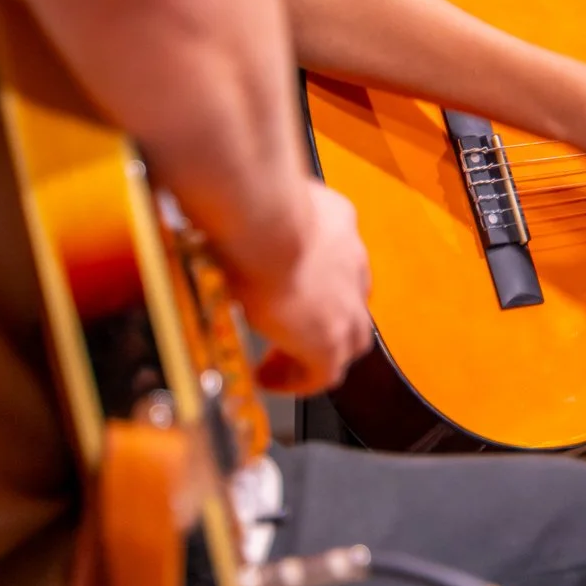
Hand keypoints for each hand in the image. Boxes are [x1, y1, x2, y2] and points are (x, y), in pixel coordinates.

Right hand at [229, 178, 373, 392]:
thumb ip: (259, 214)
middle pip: (353, 301)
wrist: (268, 226)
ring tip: (283, 361)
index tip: (291, 289)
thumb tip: (232, 211)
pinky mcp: (331, 342)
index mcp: (338, 222)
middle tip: (292, 330)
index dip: (318, 281)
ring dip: (318, 350)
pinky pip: (324, 374)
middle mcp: (353, 262)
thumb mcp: (266, 206)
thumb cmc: (256, 209)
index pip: (340, 258)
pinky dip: (300, 379)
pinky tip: (272, 379)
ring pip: (350, 340)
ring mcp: (349, 306)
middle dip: (326, 318)